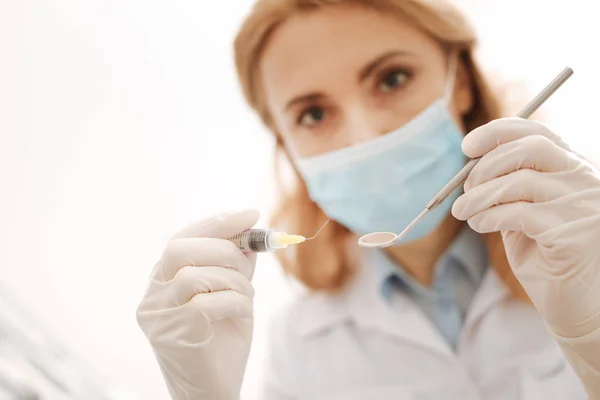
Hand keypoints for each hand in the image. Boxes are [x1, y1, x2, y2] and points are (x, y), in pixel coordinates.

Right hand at [136, 209, 259, 399]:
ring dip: (234, 281)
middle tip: (248, 266)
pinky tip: (242, 313)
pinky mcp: (172, 335)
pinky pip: (207, 303)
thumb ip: (235, 265)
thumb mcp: (232, 293)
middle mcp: (152, 295)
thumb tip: (250, 232)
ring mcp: (158, 316)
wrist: (214, 390)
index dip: (217, 223)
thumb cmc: (222, 340)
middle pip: (179, 249)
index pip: (182, 238)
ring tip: (247, 297)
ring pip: (195, 275)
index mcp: (163, 279)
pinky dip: (236, 302)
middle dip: (225, 249)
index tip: (250, 214)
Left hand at [452, 117, 599, 338]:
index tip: (467, 146)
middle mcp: (586, 180)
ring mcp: (585, 205)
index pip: (538, 133)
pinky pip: (519, 213)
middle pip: (529, 149)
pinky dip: (489, 216)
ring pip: (519, 182)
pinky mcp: (576, 232)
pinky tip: (479, 225)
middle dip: (486, 166)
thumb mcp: (524, 216)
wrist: (581, 309)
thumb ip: (507, 190)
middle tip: (465, 190)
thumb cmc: (549, 260)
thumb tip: (470, 171)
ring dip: (480, 197)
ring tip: (464, 212)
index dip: (498, 133)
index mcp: (573, 170)